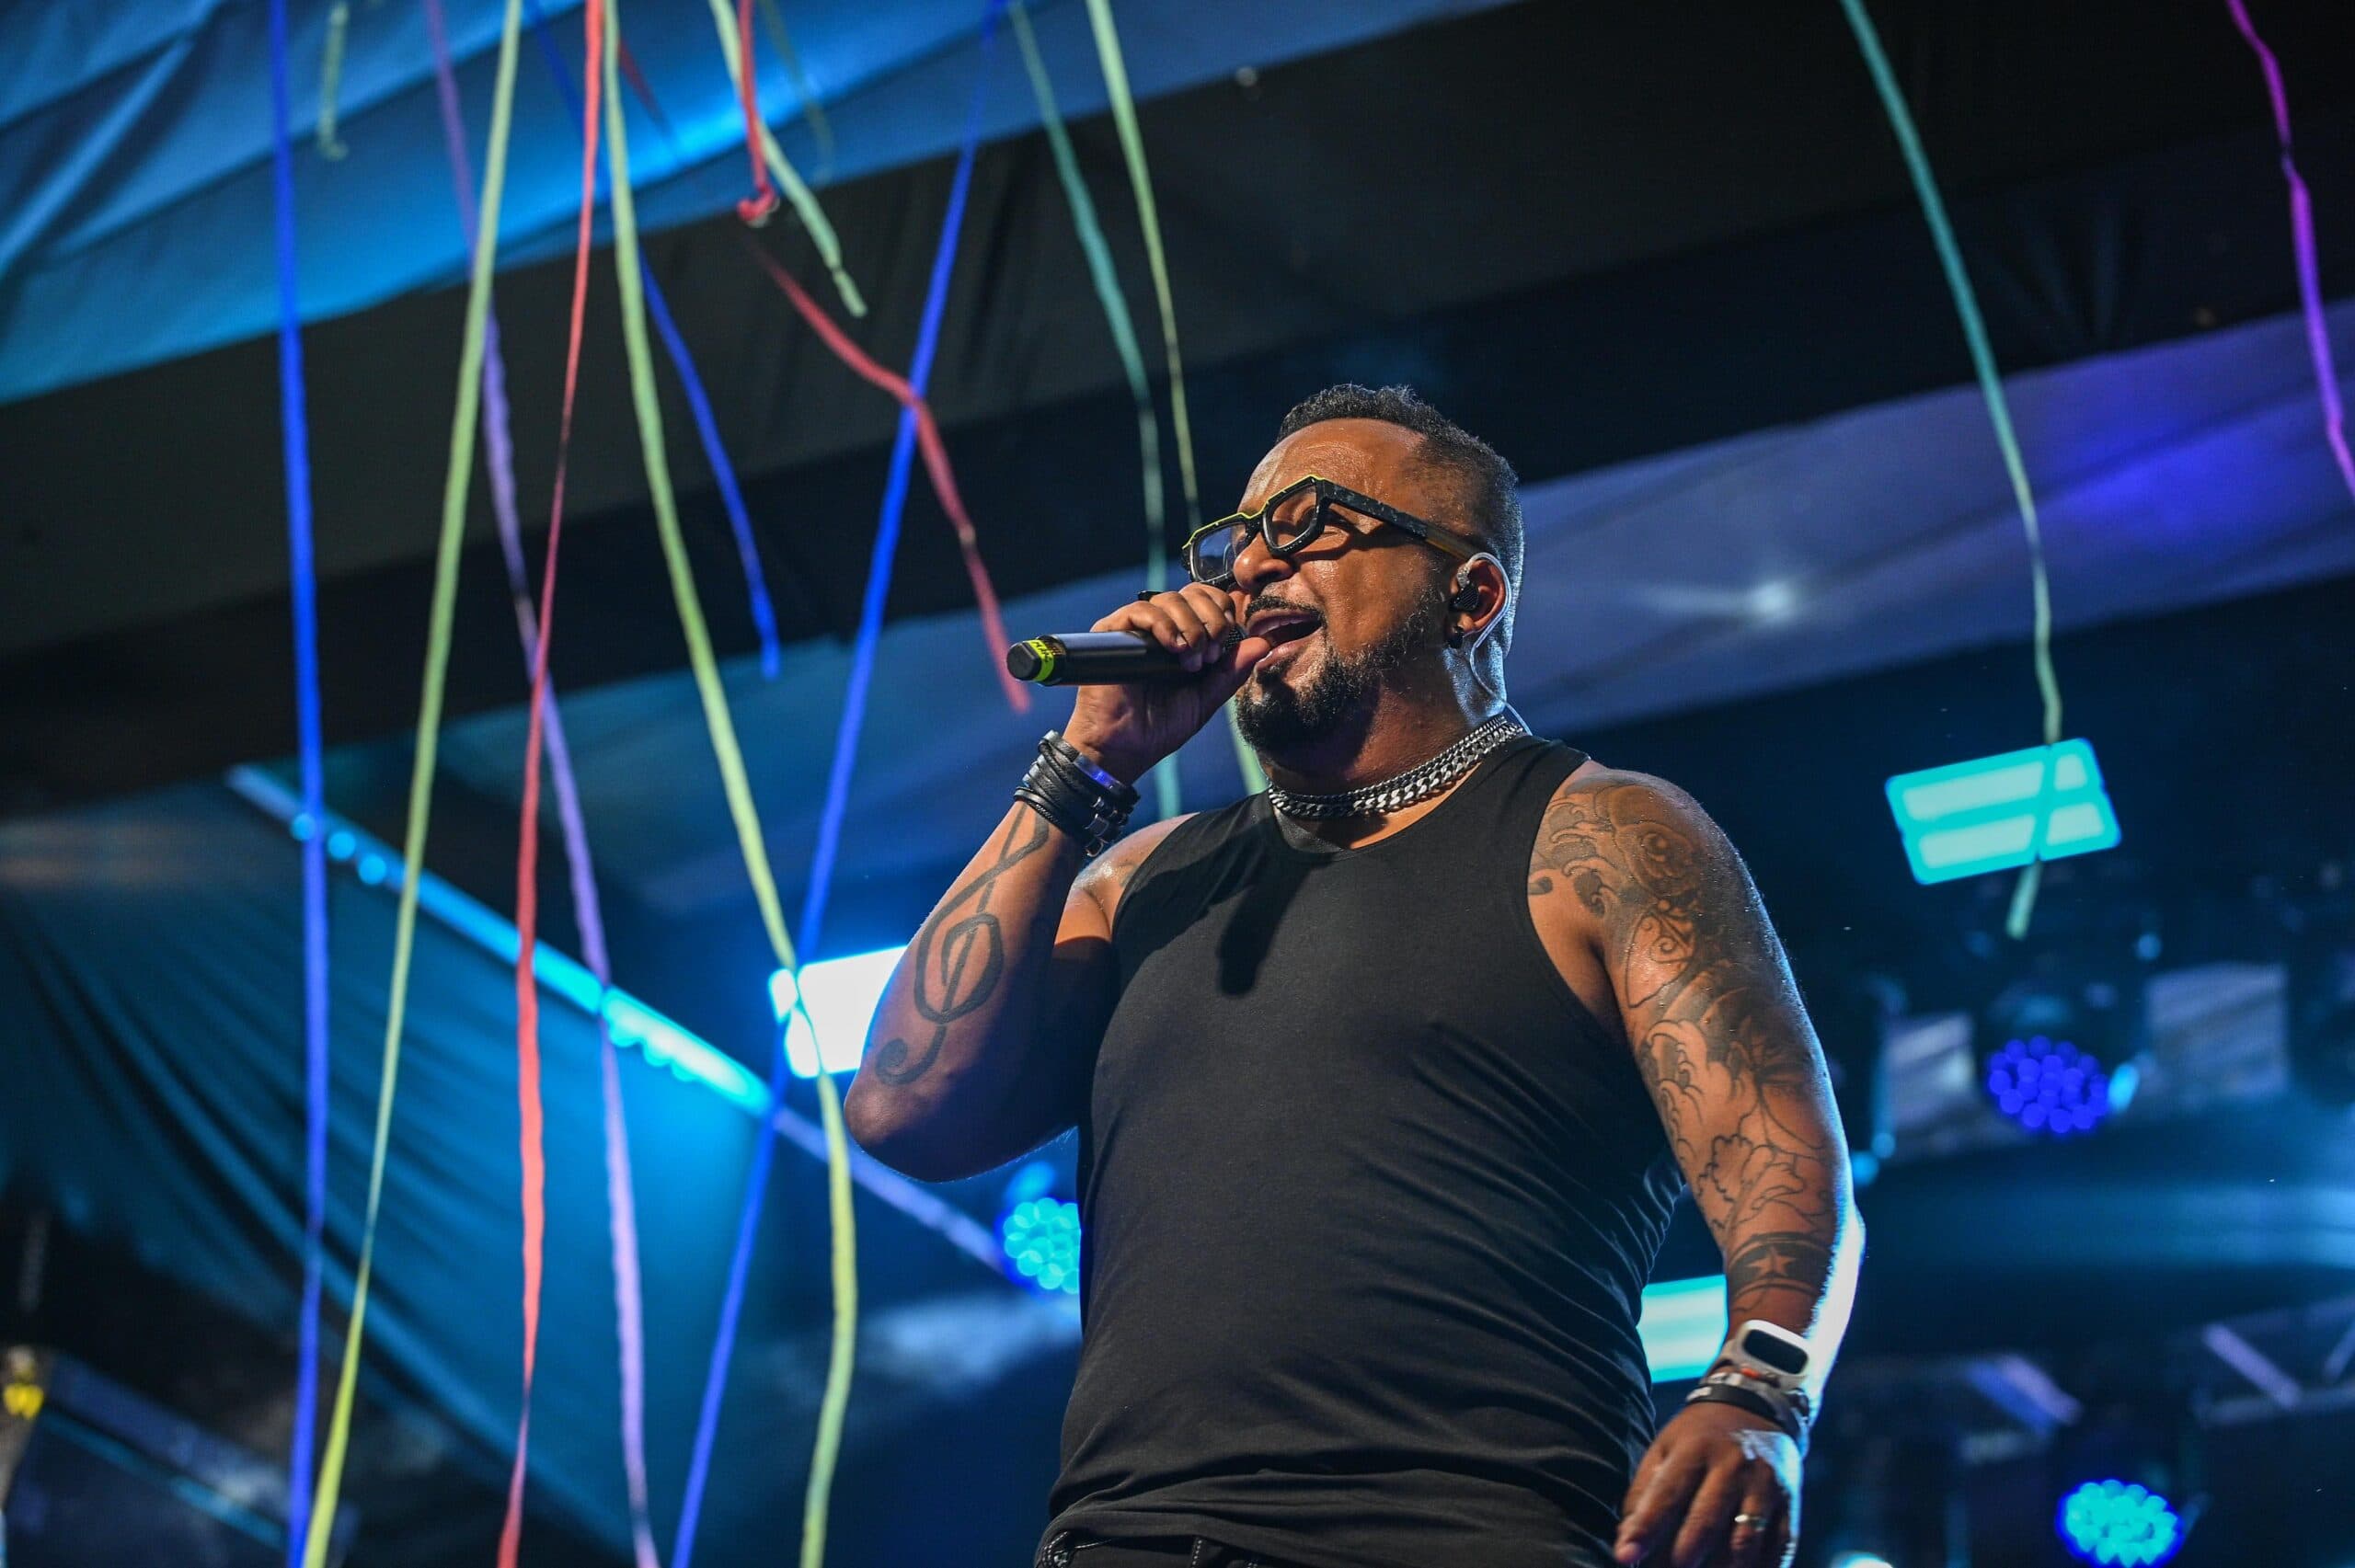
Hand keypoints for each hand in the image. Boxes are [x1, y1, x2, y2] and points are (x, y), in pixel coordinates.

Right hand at [1062, 583, 1272, 782]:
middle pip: (1192, 594)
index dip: (1223, 611)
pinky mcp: (1112, 632)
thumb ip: (1231, 672)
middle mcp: (1162, 629)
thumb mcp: (1206, 699)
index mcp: (1186, 639)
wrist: (1123, 747)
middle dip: (1211, 619)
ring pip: (1170, 599)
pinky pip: (1141, 610)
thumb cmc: (1160, 727)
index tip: (1224, 642)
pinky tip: (1172, 648)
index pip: (1208, 600)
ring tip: (1189, 659)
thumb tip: (1263, 643)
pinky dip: (1162, 624)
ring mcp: (1137, 629)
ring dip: (1189, 626)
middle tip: (1209, 654)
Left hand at [1614, 1402, 1800, 1567]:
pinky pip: (1780, 1546)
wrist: (1758, 1409)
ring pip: (1745, 1541)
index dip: (1646, 1529)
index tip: (1625, 1557)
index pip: (1667, 1494)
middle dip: (1682, 1557)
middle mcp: (1733, 1465)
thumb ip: (1645, 1492)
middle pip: (1707, 1521)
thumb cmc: (1699, 1437)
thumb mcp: (1666, 1448)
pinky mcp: (1790, 1502)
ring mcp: (1765, 1485)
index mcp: (1695, 1448)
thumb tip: (1627, 1539)